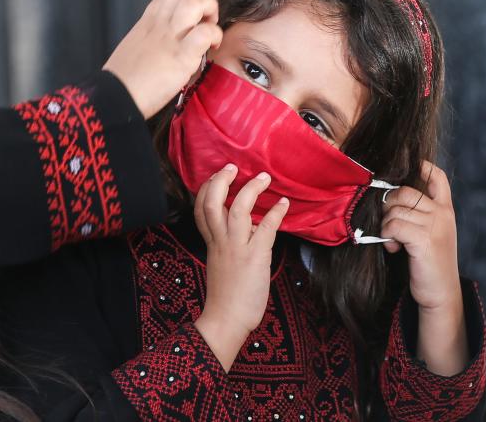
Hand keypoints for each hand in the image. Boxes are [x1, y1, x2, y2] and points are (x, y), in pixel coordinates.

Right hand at [103, 0, 221, 118]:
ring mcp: (171, 37)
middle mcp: (160, 23)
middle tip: (207, 19)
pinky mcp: (182, 56)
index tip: (195, 15)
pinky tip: (212, 47)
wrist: (115, 97)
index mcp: (147, 22)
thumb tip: (164, 45)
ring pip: (197, 2)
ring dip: (211, 11)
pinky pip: (205, 33)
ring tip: (211, 28)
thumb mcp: (133, 48)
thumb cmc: (122, 80)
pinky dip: (214, 36)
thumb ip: (150, 39)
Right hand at [193, 166, 288, 370]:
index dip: (207, 188)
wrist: (226, 319)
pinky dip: (275, 213)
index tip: (216, 176)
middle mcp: (220, 241)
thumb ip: (230, 244)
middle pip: (212, 202)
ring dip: (251, 190)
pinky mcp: (254, 257)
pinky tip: (284, 204)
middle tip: (232, 167)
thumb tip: (250, 226)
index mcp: (211, 242)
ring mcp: (236, 247)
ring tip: (263, 177)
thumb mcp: (223, 264)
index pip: (201, 208)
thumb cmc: (226, 296)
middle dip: (221, 181)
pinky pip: (265, 228)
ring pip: (238, 209)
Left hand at [380, 161, 461, 311]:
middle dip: (388, 205)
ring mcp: (435, 226)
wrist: (441, 292)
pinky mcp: (424, 240)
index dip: (423, 167)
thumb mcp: (429, 232)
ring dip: (386, 225)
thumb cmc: (429, 261)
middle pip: (404, 191)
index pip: (438, 178)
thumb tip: (387, 196)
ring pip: (395, 210)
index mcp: (445, 209)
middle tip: (389, 224)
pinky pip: (393, 225)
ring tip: (393, 240)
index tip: (410, 167)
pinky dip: (386, 236)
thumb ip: (418, 214)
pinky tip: (394, 247)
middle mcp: (442, 214)